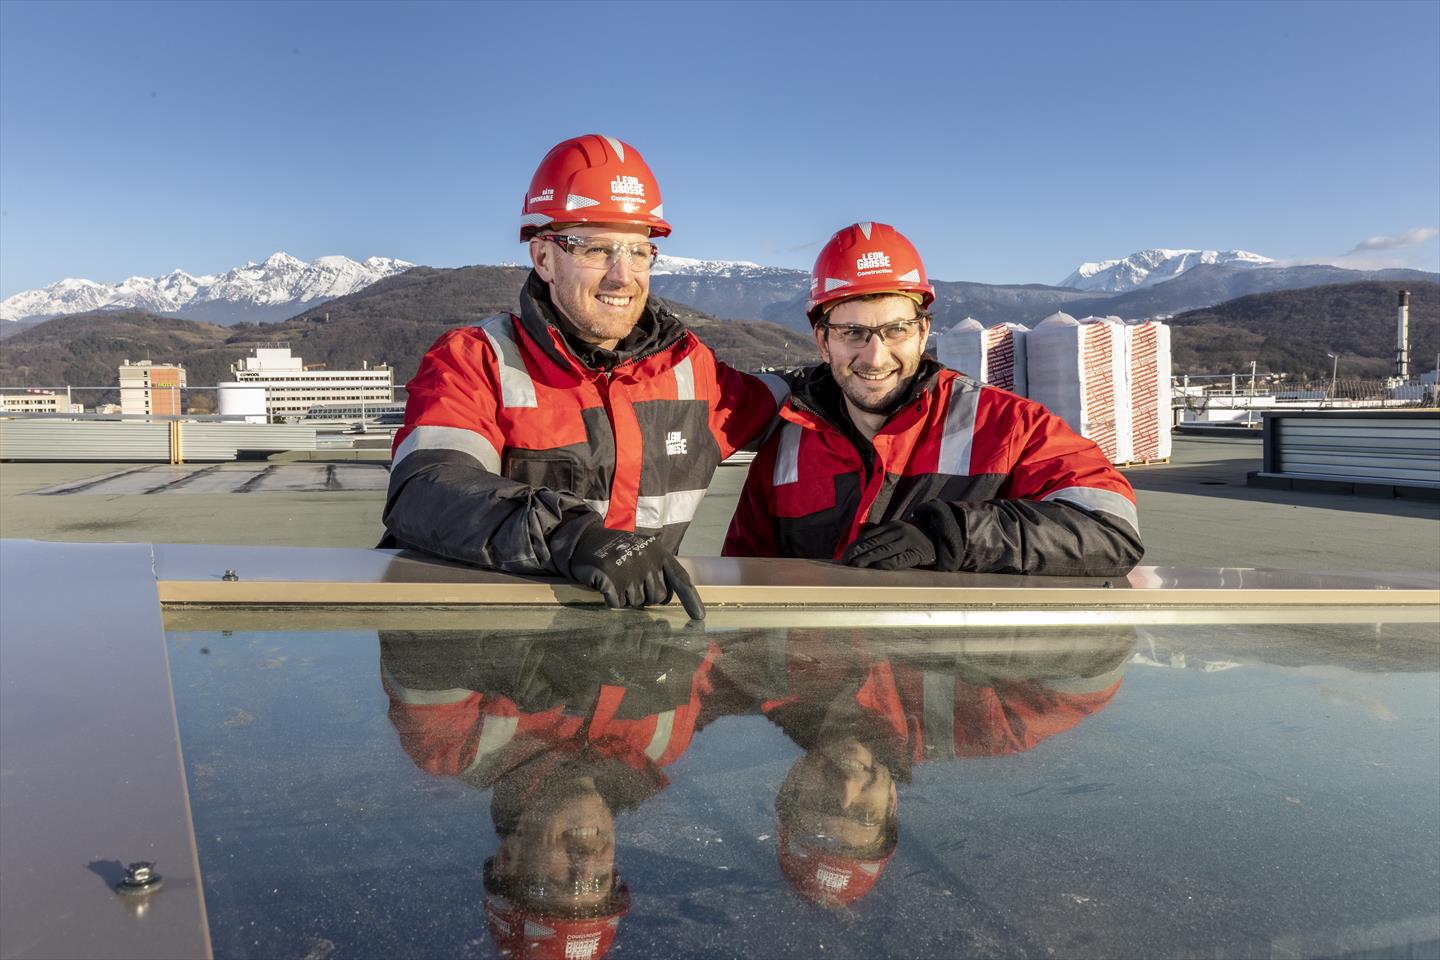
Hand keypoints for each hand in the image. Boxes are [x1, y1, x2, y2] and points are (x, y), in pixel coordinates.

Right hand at [567, 527, 705, 619]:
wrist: (586, 539)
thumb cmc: (618, 550)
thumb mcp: (644, 552)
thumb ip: (658, 571)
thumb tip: (666, 600)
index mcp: (659, 553)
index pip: (680, 579)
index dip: (691, 599)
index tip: (699, 617)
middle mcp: (647, 560)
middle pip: (657, 598)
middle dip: (645, 597)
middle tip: (630, 581)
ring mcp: (629, 568)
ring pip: (636, 603)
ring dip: (626, 597)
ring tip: (617, 579)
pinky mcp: (610, 577)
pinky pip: (617, 604)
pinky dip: (611, 599)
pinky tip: (605, 585)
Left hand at [840, 521, 937, 570]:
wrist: (942, 535)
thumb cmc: (916, 537)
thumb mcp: (900, 532)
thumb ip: (885, 538)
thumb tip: (862, 549)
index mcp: (892, 526)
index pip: (869, 536)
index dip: (855, 546)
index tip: (844, 555)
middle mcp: (898, 531)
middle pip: (873, 542)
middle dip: (857, 553)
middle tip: (845, 562)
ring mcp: (908, 541)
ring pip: (883, 550)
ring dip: (867, 558)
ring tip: (855, 565)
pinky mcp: (917, 553)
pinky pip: (899, 559)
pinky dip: (887, 563)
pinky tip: (877, 568)